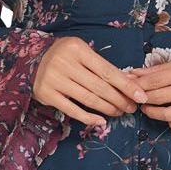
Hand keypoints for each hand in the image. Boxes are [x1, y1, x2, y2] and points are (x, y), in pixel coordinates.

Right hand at [32, 36, 148, 127]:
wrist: (30, 59)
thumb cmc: (63, 55)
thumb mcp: (81, 52)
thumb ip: (100, 66)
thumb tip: (128, 83)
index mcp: (78, 49)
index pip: (108, 71)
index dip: (126, 86)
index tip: (140, 96)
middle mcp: (65, 63)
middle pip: (100, 87)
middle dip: (120, 100)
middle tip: (131, 108)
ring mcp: (54, 79)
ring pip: (89, 99)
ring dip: (108, 109)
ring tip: (119, 113)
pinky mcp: (47, 94)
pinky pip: (72, 110)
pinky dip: (89, 118)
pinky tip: (101, 121)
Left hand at [119, 51, 170, 130]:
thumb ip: (161, 69)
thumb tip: (134, 73)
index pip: (157, 80)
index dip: (140, 86)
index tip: (132, 88)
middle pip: (160, 97)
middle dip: (144, 100)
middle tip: (138, 100)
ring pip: (170, 115)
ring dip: (154, 114)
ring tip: (149, 110)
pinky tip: (169, 118)